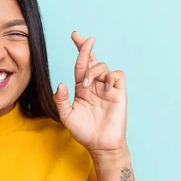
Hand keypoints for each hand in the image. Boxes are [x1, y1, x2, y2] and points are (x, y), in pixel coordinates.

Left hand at [53, 32, 127, 152]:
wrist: (100, 145)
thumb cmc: (84, 132)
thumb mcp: (67, 116)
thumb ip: (61, 100)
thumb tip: (61, 83)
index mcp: (82, 88)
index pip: (80, 65)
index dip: (79, 49)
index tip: (75, 35)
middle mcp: (95, 85)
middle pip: (92, 60)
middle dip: (87, 47)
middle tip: (85, 40)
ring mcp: (107, 88)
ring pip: (103, 66)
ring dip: (93, 71)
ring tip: (87, 85)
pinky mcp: (119, 92)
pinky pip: (117, 75)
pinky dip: (110, 77)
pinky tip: (104, 87)